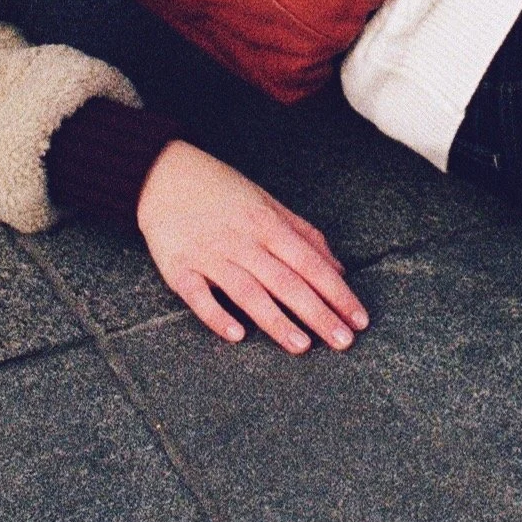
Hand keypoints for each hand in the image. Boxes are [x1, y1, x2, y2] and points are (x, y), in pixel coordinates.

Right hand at [135, 140, 367, 354]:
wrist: (163, 174)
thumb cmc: (221, 190)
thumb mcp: (267, 202)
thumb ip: (303, 234)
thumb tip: (338, 268)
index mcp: (267, 223)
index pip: (310, 262)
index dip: (337, 291)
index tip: (358, 318)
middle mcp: (242, 239)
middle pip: (286, 281)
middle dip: (317, 313)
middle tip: (343, 342)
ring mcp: (209, 254)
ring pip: (248, 291)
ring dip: (276, 320)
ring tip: (302, 347)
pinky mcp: (178, 267)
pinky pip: (198, 295)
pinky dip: (216, 314)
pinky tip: (237, 335)